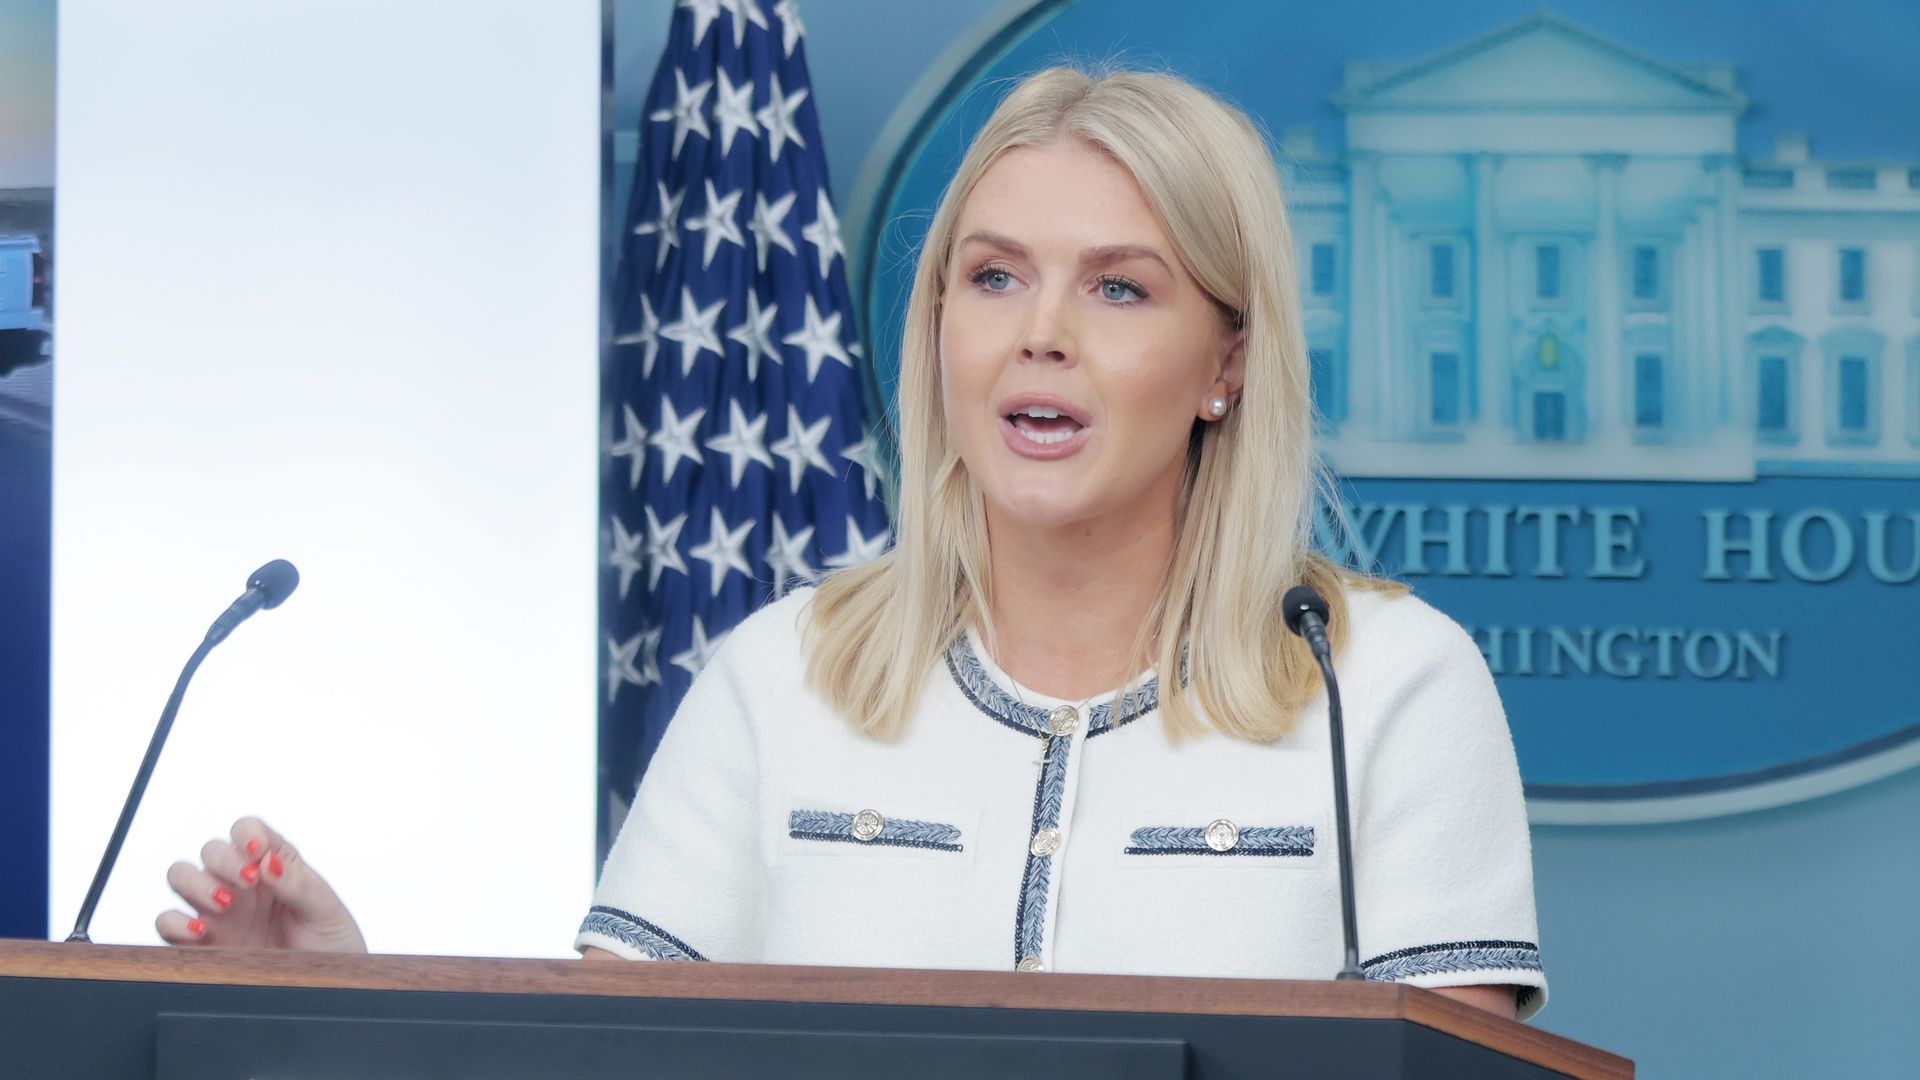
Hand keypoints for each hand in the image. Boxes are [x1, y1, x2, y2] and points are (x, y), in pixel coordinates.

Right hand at [156, 816, 366, 952]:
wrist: (324, 989)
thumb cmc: (331, 944)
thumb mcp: (326, 910)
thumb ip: (300, 884)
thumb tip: (269, 862)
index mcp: (273, 866)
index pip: (247, 830)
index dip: (247, 832)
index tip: (258, 850)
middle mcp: (241, 884)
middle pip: (211, 850)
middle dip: (224, 859)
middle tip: (247, 881)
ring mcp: (218, 913)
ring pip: (182, 877)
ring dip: (196, 883)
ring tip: (225, 903)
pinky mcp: (200, 945)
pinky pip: (169, 923)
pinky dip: (175, 922)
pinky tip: (201, 932)